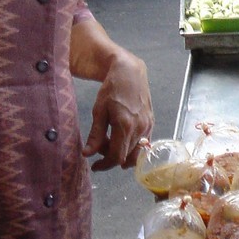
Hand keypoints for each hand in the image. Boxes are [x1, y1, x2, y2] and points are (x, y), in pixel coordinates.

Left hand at [83, 51, 153, 171]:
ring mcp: (147, 126)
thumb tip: (87, 154)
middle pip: (126, 156)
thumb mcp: (99, 111)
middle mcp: (140, 128)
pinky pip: (142, 143)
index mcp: (125, 126)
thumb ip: (95, 135)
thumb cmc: (111, 89)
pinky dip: (131, 146)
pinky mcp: (151, 122)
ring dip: (122, 152)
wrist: (130, 72)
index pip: (116, 156)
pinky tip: (121, 136)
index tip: (94, 166)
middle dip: (111, 157)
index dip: (105, 165)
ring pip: (135, 152)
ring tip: (109, 140)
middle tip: (100, 147)